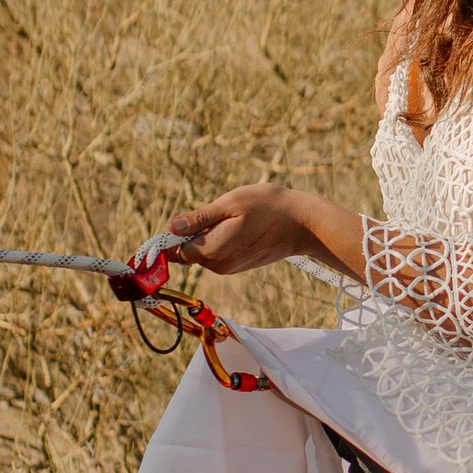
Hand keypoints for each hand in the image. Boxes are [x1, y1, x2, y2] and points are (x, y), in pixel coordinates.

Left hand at [160, 187, 365, 281]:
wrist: (303, 224)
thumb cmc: (268, 207)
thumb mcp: (230, 204)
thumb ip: (198, 219)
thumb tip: (170, 228)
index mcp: (212, 251)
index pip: (175, 250)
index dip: (170, 236)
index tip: (179, 221)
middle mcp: (218, 265)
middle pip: (187, 251)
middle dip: (191, 233)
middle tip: (214, 212)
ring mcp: (229, 268)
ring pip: (202, 251)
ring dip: (206, 235)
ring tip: (232, 218)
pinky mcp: (238, 265)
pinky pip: (216, 253)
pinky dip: (219, 239)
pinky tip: (239, 226)